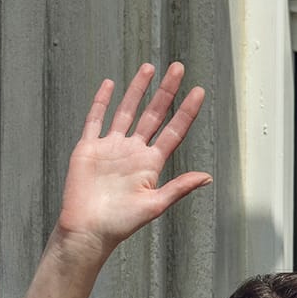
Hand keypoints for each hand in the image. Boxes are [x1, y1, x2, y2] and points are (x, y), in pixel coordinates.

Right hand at [53, 62, 211, 262]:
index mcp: (151, 164)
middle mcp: (133, 152)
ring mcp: (111, 147)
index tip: (199, 91)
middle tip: (178, 67)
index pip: (173, 131)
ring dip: (138, 90)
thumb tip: (207, 177)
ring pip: (126, 110)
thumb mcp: (155, 205)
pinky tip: (109, 84)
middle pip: (153, 114)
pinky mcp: (88, 148)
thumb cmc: (121, 224)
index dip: (186, 111)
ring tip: (149, 68)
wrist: (88, 230)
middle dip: (166, 91)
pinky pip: (96, 119)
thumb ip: (179, 187)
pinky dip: (101, 101)